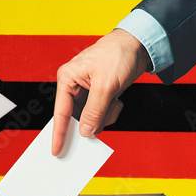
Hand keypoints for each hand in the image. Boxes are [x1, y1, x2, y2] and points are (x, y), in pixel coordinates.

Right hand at [52, 28, 150, 155]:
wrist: (138, 44)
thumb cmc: (118, 54)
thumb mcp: (106, 85)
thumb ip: (94, 111)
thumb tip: (86, 131)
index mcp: (68, 78)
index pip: (61, 112)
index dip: (59, 133)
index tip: (56, 150)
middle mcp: (74, 85)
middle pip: (77, 118)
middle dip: (93, 120)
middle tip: (106, 114)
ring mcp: (87, 91)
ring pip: (90, 118)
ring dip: (105, 116)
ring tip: (115, 102)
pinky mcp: (99, 94)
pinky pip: (100, 114)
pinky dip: (111, 112)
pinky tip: (117, 100)